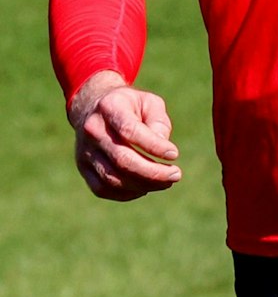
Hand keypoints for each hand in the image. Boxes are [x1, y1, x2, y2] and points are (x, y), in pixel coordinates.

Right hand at [69, 71, 179, 200]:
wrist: (91, 108)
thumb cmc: (130, 106)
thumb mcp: (150, 103)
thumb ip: (159, 123)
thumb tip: (163, 151)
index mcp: (110, 108)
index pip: (130, 131)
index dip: (154, 146)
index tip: (174, 154)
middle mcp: (93, 130)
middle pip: (121, 159)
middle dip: (153, 172)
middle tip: (176, 175)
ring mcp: (85, 151)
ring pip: (112, 178)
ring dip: (143, 185)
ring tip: (166, 182)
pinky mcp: (83, 167)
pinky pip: (102, 189)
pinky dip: (126, 194)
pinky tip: (145, 187)